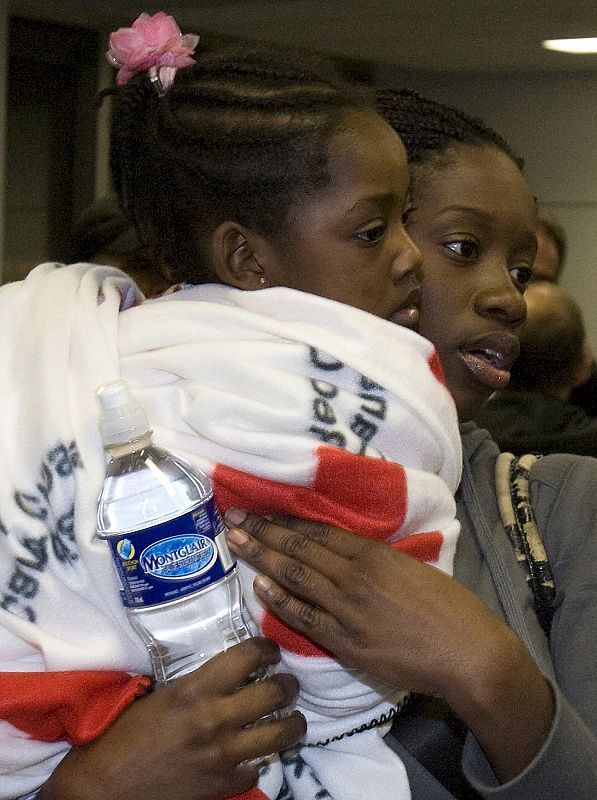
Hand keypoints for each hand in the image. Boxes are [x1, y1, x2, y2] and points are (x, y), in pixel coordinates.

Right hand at [38, 638, 305, 799]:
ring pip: (281, 734)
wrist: (104, 788)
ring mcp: (223, 754)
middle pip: (275, 693)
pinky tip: (250, 756)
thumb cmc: (122, 735)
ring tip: (293, 719)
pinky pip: (256, 770)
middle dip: (289, 684)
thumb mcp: (159, 695)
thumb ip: (195, 683)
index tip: (271, 650)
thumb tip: (224, 671)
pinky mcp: (222, 786)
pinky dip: (256, 763)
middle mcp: (215, 718)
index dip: (267, 649)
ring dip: (293, 723)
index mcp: (195, 689)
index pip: (247, 656)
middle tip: (289, 683)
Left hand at [224, 510, 553, 781]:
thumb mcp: (412, 569)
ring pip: (296, 576)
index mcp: (374, 554)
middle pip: (299, 548)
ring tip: (235, 543)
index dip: (284, 521)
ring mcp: (348, 608)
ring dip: (262, 558)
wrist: (467, 652)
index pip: (318, 531)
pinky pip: (305, 616)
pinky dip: (281, 599)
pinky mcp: (346, 640)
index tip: (259, 511)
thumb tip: (347, 552)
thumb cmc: (448, 608)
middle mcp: (355, 575)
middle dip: (262, 532)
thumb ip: (377, 560)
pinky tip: (260, 586)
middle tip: (231, 518)